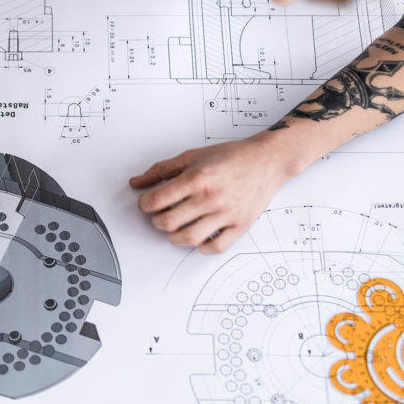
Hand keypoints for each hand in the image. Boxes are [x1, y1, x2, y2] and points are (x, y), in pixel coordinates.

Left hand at [129, 134, 295, 252]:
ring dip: (174, 237)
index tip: (146, 204)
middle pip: (168, 223)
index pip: (157, 201)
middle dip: (157, 221)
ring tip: (176, 228)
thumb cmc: (230, 157)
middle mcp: (210, 198)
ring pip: (189, 239)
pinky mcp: (240, 225)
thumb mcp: (192, 156)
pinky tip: (198, 237)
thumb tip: (136, 183)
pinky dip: (202, 247)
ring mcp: (226, 214)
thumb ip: (161, 170)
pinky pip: (215, 247)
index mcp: (196, 179)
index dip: (144, 205)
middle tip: (160, 215)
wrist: (266, 160)